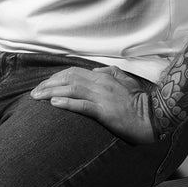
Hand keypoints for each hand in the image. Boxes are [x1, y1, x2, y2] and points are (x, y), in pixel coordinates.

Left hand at [31, 66, 155, 144]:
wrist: (153, 116)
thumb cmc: (139, 101)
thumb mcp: (126, 81)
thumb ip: (110, 73)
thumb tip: (97, 71)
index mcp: (104, 77)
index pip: (74, 72)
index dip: (56, 77)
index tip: (44, 84)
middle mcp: (100, 83)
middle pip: (68, 78)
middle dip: (48, 83)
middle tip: (34, 92)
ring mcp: (102, 96)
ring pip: (71, 89)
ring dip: (51, 92)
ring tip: (37, 97)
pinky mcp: (104, 111)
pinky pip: (82, 105)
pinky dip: (66, 102)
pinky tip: (54, 103)